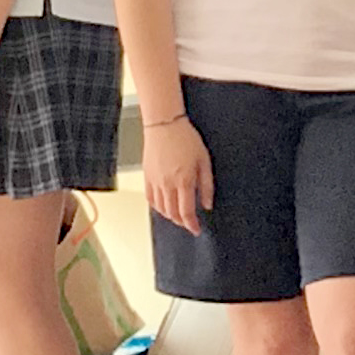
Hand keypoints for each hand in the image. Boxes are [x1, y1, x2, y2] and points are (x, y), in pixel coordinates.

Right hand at [143, 110, 210, 233]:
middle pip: (173, 213)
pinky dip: (157, 207)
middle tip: (189, 223)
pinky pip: (150, 199)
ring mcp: (155, 181)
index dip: (192, 224)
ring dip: (170, 216)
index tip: (196, 229)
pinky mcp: (147, 176)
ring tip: (178, 215)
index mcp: (184, 180)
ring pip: (161, 208)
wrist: (164, 125)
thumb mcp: (204, 161)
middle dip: (182, 222)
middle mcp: (167, 184)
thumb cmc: (186, 139)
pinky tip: (164, 206)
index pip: (186, 212)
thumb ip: (206, 185)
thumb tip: (207, 204)